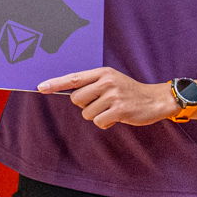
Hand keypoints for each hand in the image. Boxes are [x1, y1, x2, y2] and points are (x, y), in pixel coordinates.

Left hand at [39, 67, 175, 128]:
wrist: (156, 99)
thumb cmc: (130, 92)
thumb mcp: (112, 81)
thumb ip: (93, 84)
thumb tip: (70, 94)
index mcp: (103, 73)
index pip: (74, 78)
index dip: (56, 83)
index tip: (40, 87)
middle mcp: (107, 82)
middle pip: (76, 99)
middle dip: (85, 106)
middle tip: (102, 104)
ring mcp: (113, 95)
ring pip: (86, 113)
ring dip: (97, 116)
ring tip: (112, 110)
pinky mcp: (119, 109)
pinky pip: (98, 121)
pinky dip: (105, 123)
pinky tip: (116, 118)